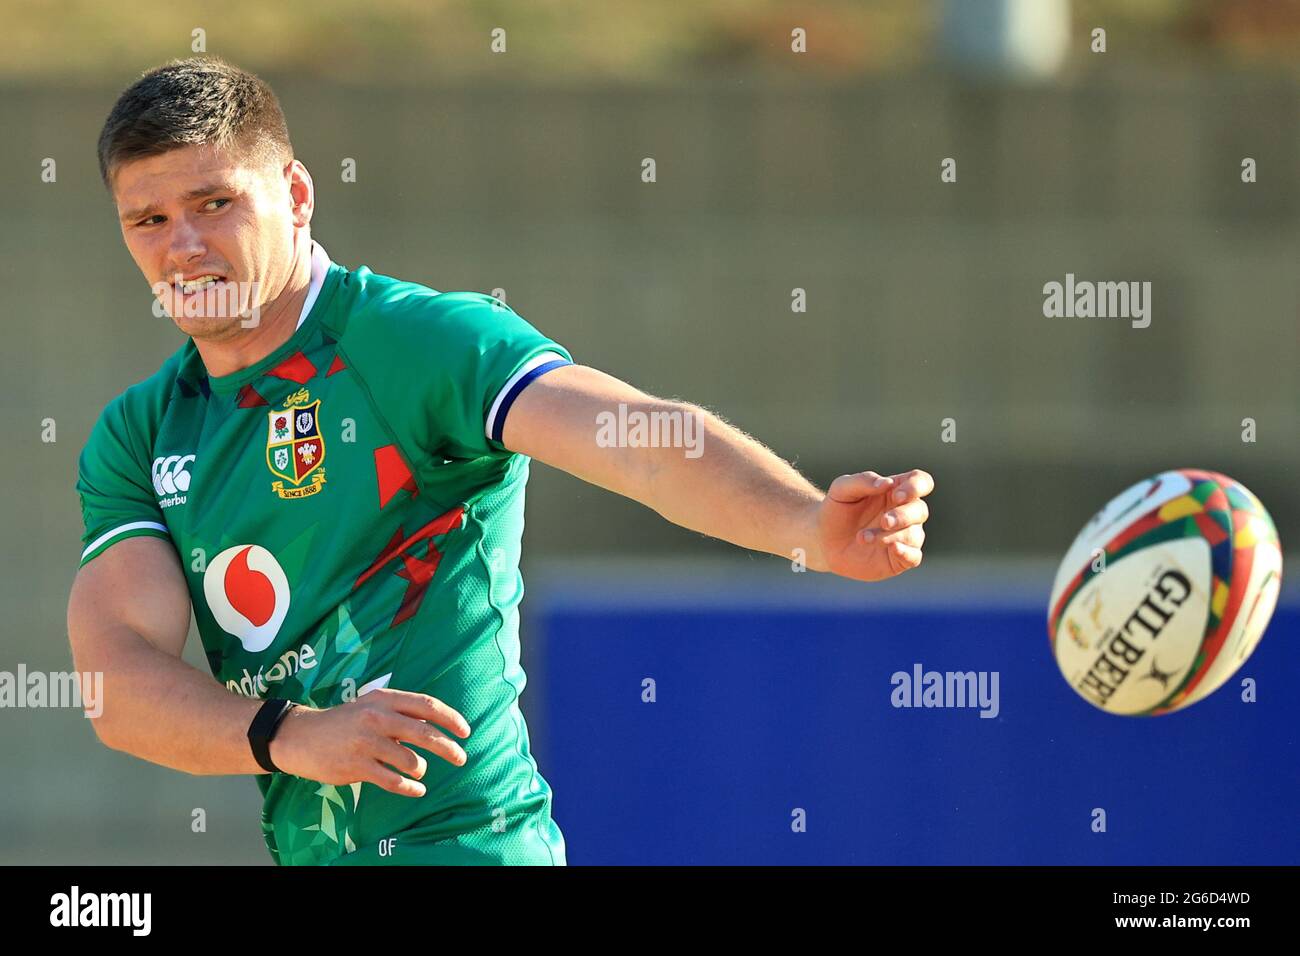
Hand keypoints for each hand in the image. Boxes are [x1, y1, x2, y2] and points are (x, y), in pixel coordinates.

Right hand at [269, 688, 471, 797]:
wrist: (302, 736)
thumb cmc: (345, 721)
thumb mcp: (372, 705)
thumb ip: (401, 712)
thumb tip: (437, 723)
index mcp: (384, 699)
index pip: (428, 706)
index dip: (451, 719)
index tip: (466, 731)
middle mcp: (377, 718)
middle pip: (425, 733)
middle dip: (449, 747)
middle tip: (461, 758)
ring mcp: (367, 743)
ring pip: (410, 760)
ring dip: (421, 769)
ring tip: (419, 771)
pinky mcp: (356, 767)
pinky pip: (393, 781)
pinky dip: (410, 788)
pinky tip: (417, 789)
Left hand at [816, 469, 933, 581]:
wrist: (822, 539)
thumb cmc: (836, 509)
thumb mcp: (842, 489)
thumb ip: (863, 481)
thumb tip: (887, 483)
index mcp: (896, 490)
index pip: (921, 482)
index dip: (916, 487)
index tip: (897, 495)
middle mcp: (905, 513)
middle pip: (920, 510)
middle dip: (903, 516)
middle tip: (883, 521)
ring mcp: (904, 536)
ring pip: (914, 535)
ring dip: (890, 536)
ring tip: (862, 538)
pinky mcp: (898, 558)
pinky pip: (914, 557)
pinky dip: (907, 553)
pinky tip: (893, 549)